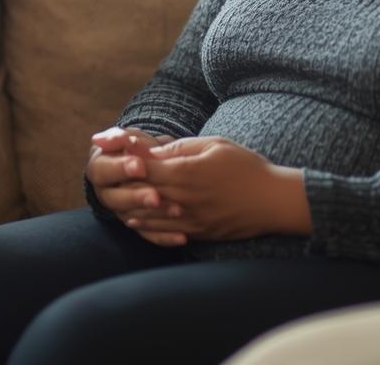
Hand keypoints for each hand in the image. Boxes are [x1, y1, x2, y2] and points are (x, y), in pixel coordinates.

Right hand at [85, 127, 182, 244]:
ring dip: (153, 216)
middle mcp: (106, 193)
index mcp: (99, 168)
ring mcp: (121, 211)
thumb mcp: (134, 138)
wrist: (153, 164)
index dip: (119, 169)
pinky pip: (148, 235)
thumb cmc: (142, 146)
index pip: (101, 170)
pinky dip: (165, 237)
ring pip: (131, 219)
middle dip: (135, 197)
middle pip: (113, 199)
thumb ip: (121, 138)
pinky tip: (182, 237)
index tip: (140, 166)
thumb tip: (100, 139)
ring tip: (177, 210)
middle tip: (155, 196)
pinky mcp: (137, 226)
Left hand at [119, 136, 310, 244]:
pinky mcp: (197, 233)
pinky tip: (134, 219)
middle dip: (121, 180)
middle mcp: (183, 198)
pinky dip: (145, 225)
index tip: (109, 147)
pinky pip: (163, 233)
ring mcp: (189, 219)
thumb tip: (151, 150)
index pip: (144, 165)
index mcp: (186, 173)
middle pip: (140, 191)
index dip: (124, 156)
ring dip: (127, 205)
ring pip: (147, 215)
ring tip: (113, 196)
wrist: (274, 201)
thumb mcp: (214, 145)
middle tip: (104, 170)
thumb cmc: (246, 167)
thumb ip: (180, 148)